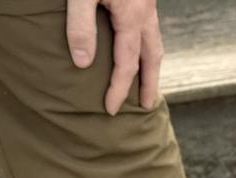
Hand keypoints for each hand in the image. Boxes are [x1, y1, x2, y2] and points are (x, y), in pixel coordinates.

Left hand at [66, 0, 163, 115]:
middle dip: (149, 83)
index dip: (119, 89)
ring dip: (151, 64)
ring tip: (147, 80)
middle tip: (146, 105)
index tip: (111, 109)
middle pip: (152, 57)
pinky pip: (150, 26)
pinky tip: (137, 45)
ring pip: (154, 41)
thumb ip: (81, 26)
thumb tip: (82, 63)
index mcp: (132, 16)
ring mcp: (147, 1)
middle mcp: (145, 11)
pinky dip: (146, 43)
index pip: (128, 63)